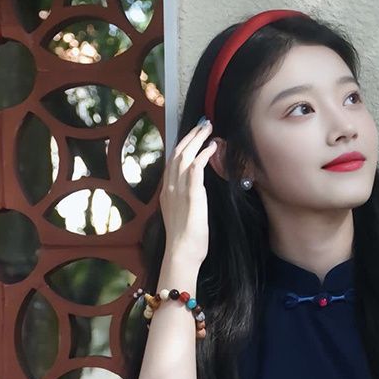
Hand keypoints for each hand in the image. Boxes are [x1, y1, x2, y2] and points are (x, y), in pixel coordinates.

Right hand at [158, 118, 216, 265]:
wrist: (181, 253)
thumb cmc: (185, 240)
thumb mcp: (181, 215)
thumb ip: (185, 200)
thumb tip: (194, 192)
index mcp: (167, 192)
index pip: (172, 161)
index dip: (182, 145)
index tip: (192, 136)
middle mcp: (170, 187)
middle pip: (178, 153)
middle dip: (190, 136)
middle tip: (203, 125)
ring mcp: (179, 190)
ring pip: (185, 155)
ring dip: (197, 140)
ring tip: (208, 129)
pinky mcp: (192, 195)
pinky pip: (196, 168)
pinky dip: (203, 154)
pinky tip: (212, 147)